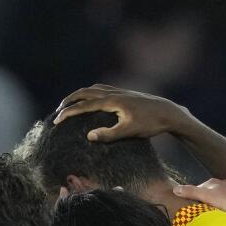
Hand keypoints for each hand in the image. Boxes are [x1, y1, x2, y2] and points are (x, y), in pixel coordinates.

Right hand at [55, 84, 189, 140]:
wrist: (169, 112)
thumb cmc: (150, 124)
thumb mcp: (129, 131)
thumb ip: (109, 134)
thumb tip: (89, 136)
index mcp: (111, 101)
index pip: (83, 105)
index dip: (68, 113)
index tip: (57, 121)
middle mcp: (113, 93)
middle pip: (84, 92)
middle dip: (69, 101)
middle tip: (58, 111)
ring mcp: (120, 91)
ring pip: (93, 89)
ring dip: (80, 95)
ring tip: (71, 104)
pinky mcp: (125, 93)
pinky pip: (102, 90)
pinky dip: (91, 94)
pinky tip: (93, 101)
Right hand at [173, 178, 225, 225]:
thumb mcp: (206, 195)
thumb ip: (191, 192)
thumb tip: (175, 189)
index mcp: (213, 182)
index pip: (198, 188)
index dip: (194, 197)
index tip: (191, 207)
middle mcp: (222, 183)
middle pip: (209, 192)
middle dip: (204, 200)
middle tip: (201, 212)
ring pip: (219, 197)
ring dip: (215, 204)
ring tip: (212, 214)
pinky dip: (224, 206)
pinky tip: (225, 213)